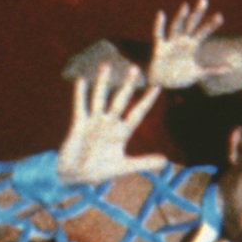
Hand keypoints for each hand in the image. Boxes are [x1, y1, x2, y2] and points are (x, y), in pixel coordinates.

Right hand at [56, 64, 166, 184]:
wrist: (75, 175)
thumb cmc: (99, 171)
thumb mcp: (123, 167)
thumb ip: (143, 163)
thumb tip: (165, 162)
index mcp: (121, 133)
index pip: (137, 113)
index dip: (146, 101)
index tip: (157, 88)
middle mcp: (109, 124)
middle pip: (121, 100)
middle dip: (128, 85)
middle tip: (135, 68)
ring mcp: (94, 122)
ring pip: (100, 98)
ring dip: (103, 83)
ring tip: (106, 66)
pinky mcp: (79, 124)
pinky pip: (80, 106)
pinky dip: (80, 94)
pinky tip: (81, 80)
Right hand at [148, 0, 227, 89]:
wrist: (162, 83)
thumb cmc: (179, 76)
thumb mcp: (198, 74)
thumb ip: (214, 70)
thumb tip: (231, 67)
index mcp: (192, 46)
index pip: (203, 32)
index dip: (211, 25)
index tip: (220, 16)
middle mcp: (182, 41)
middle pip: (191, 24)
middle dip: (197, 13)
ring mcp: (171, 43)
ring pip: (176, 27)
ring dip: (180, 17)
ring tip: (186, 5)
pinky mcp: (160, 48)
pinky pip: (158, 34)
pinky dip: (159, 25)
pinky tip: (161, 14)